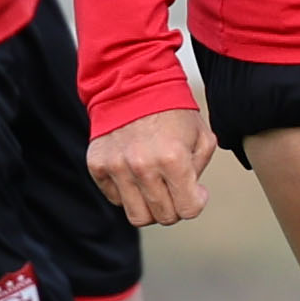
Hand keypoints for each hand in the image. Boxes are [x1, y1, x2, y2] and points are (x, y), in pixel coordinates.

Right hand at [88, 108, 217, 228]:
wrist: (132, 83)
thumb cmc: (172, 110)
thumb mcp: (202, 135)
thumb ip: (200, 169)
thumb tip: (192, 195)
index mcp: (173, 158)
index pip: (188, 209)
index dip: (196, 202)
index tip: (195, 190)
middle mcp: (142, 166)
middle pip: (163, 217)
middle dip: (174, 206)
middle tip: (174, 187)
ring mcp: (117, 167)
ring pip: (137, 216)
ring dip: (150, 205)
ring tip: (155, 184)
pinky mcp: (98, 166)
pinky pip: (116, 199)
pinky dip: (128, 191)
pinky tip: (134, 171)